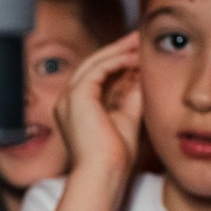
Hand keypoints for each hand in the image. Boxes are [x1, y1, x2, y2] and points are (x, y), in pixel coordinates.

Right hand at [54, 32, 144, 183]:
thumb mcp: (126, 118)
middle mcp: (68, 101)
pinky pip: (98, 69)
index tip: (138, 53)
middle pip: (94, 64)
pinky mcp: (77, 96)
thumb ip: (131, 95)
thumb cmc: (114, 157)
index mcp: (77, 109)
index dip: (118, 62)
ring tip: (140, 42)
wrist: (104, 174)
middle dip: (118, 49)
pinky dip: (118, 60)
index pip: (97, 77)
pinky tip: (135, 58)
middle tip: (139, 37)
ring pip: (95, 62)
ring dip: (119, 50)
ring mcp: (69, 98)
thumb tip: (142, 74)